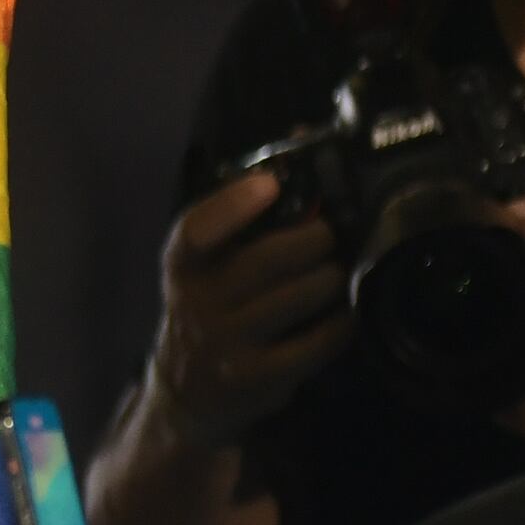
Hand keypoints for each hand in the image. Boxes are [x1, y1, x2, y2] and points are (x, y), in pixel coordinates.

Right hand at [144, 170, 350, 447]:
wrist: (188, 391)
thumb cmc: (209, 308)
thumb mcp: (206, 265)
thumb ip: (244, 209)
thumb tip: (301, 133)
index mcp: (182, 266)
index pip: (196, 231)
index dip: (232, 204)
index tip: (271, 183)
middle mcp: (198, 302)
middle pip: (269, 259)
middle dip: (316, 239)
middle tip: (330, 237)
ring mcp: (228, 343)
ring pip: (301, 296)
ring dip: (333, 278)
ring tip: (335, 274)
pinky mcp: (259, 377)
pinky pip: (318, 341)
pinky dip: (341, 323)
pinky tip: (342, 315)